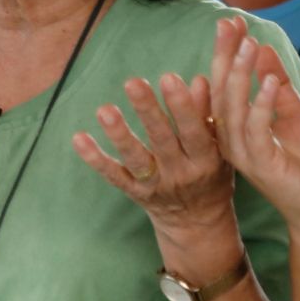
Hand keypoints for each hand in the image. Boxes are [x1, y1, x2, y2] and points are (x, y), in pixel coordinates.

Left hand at [74, 71, 235, 237]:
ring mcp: (155, 184)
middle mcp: (180, 173)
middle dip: (148, 111)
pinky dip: (95, 158)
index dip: (182, 106)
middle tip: (133, 82)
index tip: (169, 77)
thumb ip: (208, 114)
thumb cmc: (211, 174)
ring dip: (119, 134)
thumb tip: (199, 79)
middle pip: (162, 140)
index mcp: (206, 160)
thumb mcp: (220, 148)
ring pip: (136, 158)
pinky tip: (78, 138)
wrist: (197, 222)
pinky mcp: (134, 191)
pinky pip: (113, 174)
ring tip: (104, 110)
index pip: (195, 132)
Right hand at [214, 20, 299, 232]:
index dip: (226, 51)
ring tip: (249, 46)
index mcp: (234, 125)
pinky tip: (272, 82)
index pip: (224, 81)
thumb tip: (261, 48)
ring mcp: (241, 151)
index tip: (231, 22)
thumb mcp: (294, 113)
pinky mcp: (259, 164)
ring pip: (233, 108)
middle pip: (220, 89)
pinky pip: (256, 130)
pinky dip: (263, 104)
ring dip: (241, 75)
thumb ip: (276, 83)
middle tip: (228, 24)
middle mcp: (229, 136)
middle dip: (224, 55)